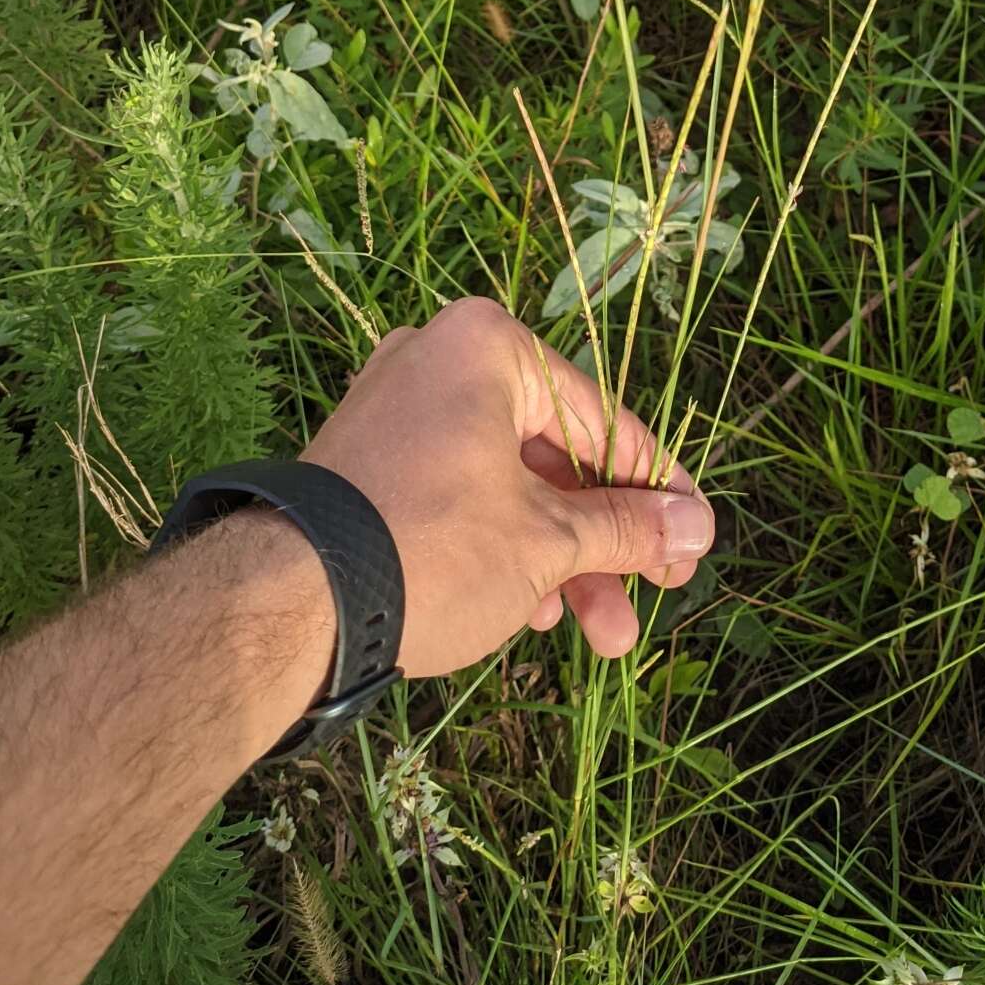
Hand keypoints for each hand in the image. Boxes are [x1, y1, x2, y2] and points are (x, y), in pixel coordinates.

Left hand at [301, 296, 713, 676]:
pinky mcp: (367, 459)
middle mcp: (439, 357)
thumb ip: (627, 527)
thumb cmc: (434, 547)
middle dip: (605, 543)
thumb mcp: (547, 542)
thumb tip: (699, 527)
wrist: (286, 602)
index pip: (601, 421)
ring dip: (559, 559)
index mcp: (489, 346)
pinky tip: (532, 614)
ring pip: (506, 482)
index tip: (693, 542)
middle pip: (553, 456)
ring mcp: (396, 408)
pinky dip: (500, 545)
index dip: (656, 490)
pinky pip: (458, 492)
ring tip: (600, 638)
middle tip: (653, 599)